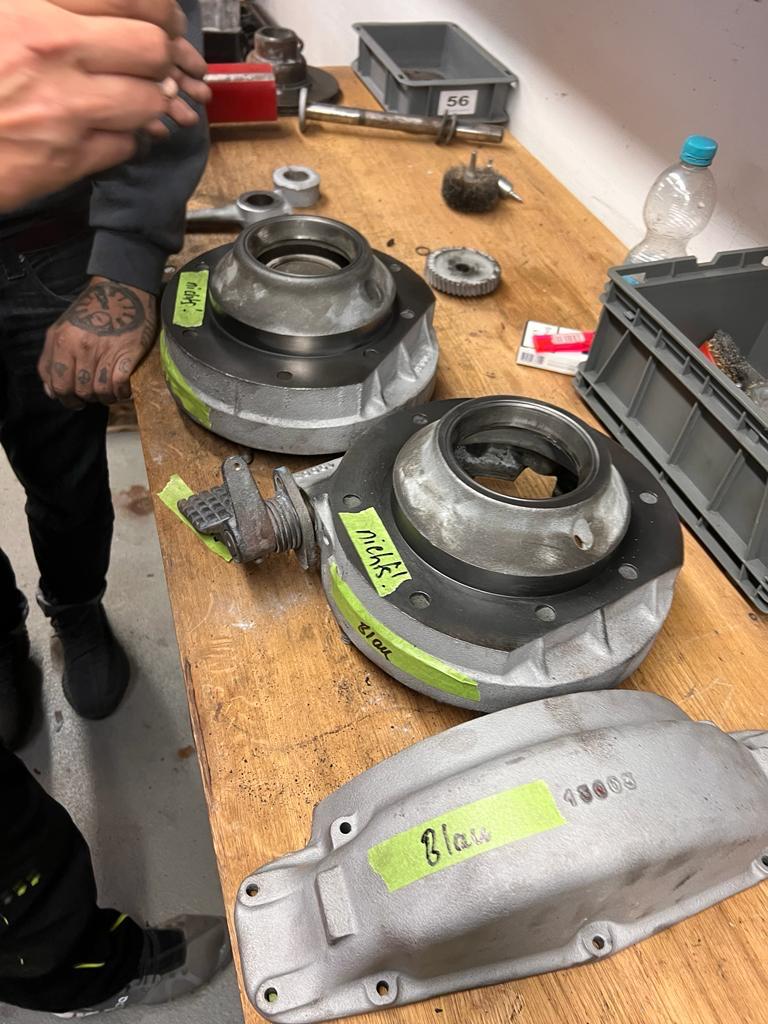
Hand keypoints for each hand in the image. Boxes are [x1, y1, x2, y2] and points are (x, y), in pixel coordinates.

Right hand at [0, 0, 207, 209]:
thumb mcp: (7, 21)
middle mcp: (50, 49)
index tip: (164, 23)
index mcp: (30, 6)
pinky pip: (127, 144)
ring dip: (150, 103)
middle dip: (164, 59)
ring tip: (139, 102)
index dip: (159, 13)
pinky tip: (115, 132)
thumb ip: (52, 14)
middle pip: (150, 47)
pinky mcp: (66, 157)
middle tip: (163, 67)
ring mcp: (62, 106)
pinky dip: (129, 139)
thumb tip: (111, 23)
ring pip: (147, 101)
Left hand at [38, 278, 157, 406]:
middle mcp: (81, 347)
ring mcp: (105, 352)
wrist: (122, 288)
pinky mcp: (127, 354)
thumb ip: (51, 358)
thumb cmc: (92, 309)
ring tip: (110, 393)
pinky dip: (121, 393)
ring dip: (106, 398)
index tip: (74, 400)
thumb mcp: (63, 329)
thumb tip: (51, 391)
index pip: (58, 384)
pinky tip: (123, 389)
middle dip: (86, 399)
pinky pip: (119, 385)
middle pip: (80, 391)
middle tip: (93, 396)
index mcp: (62, 341)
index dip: (65, 398)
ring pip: (101, 392)